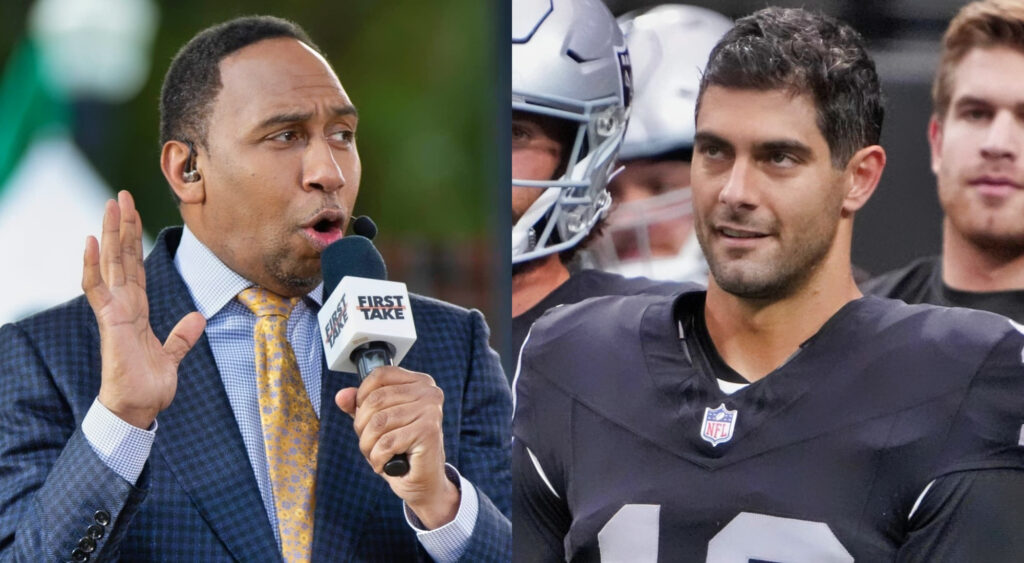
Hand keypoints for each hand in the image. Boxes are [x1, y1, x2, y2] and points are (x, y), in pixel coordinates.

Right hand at [82, 191, 205, 428]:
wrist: (138, 410)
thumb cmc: (149, 386)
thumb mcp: (173, 356)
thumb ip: (182, 337)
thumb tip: (197, 318)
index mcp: (137, 310)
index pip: (135, 267)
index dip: (135, 240)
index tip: (134, 214)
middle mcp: (123, 306)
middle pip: (122, 258)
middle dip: (122, 226)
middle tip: (121, 195)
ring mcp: (114, 312)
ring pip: (111, 264)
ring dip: (111, 234)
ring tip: (110, 206)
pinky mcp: (110, 322)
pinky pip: (98, 289)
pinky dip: (94, 265)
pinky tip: (92, 241)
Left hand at [336, 366, 459, 528]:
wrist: (424, 482)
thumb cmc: (402, 450)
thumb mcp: (378, 424)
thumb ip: (360, 406)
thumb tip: (341, 396)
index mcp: (419, 382)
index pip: (380, 375)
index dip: (362, 395)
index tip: (363, 415)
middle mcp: (428, 392)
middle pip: (375, 400)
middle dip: (362, 427)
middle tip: (369, 443)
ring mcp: (431, 410)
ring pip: (378, 422)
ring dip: (368, 445)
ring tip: (376, 455)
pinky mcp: (428, 431)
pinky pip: (386, 442)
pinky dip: (377, 458)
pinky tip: (384, 464)